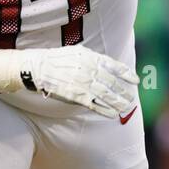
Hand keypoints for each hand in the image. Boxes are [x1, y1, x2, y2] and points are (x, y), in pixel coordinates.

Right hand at [0, 46, 139, 117]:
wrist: (33, 67)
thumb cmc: (53, 60)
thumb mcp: (75, 53)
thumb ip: (91, 60)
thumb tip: (105, 67)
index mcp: (89, 57)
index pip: (113, 66)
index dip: (126, 74)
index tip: (135, 81)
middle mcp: (88, 69)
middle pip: (111, 82)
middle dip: (123, 91)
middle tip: (131, 98)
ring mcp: (81, 82)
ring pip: (104, 94)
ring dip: (116, 102)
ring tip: (125, 108)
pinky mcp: (73, 94)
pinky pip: (92, 104)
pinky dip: (103, 109)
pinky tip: (111, 115)